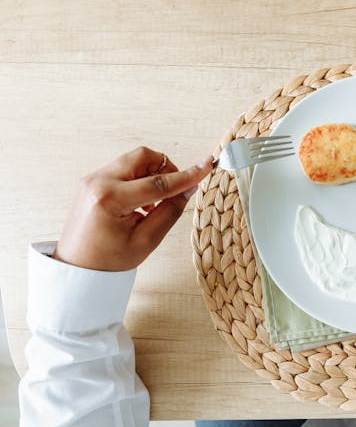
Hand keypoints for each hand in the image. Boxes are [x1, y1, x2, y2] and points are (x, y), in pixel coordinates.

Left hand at [54, 147, 212, 270]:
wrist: (77, 269)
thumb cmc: (108, 260)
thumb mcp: (146, 240)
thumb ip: (170, 211)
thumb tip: (188, 189)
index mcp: (110, 199)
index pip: (158, 182)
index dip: (186, 176)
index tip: (206, 166)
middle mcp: (98, 182)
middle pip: (143, 156)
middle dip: (164, 168)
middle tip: (172, 192)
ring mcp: (92, 179)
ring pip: (133, 160)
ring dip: (151, 175)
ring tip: (151, 205)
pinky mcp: (91, 181)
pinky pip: (122, 169)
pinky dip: (137, 180)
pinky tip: (139, 203)